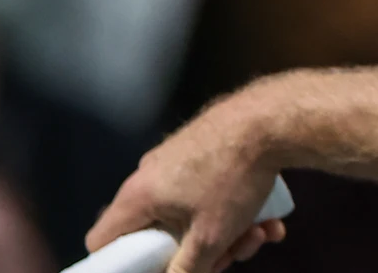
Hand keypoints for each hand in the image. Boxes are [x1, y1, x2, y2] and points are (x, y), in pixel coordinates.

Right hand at [84, 98, 286, 272]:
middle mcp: (151, 173)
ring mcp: (178, 159)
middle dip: (198, 252)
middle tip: (231, 255)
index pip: (103, 239)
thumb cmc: (235, 176)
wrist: (275, 119)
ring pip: (193, 214)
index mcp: (138, 195)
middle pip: (160, 233)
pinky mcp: (206, 149)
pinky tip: (271, 220)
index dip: (122, 263)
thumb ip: (187, 269)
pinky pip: (211, 192)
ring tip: (262, 233)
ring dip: (228, 233)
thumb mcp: (211, 237)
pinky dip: (236, 209)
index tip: (156, 268)